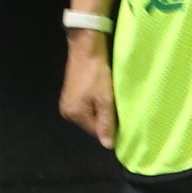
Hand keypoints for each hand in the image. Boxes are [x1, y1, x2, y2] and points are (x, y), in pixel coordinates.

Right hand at [58, 31, 116, 150]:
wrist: (86, 46)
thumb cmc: (96, 73)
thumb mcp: (105, 99)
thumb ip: (107, 123)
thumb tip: (108, 146)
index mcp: (74, 115)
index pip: (96, 132)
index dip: (111, 129)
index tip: (124, 119)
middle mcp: (67, 111)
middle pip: (92, 123)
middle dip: (106, 118)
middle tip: (119, 106)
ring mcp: (68, 100)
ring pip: (90, 113)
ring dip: (102, 109)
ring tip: (113, 99)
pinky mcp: (71, 91)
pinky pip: (87, 104)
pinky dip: (97, 101)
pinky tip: (105, 92)